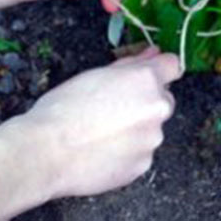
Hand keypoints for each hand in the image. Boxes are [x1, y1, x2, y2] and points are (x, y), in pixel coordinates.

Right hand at [0, 48, 180, 220]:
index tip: (149, 74)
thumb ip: (130, 64)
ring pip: (150, 129)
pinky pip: (140, 154)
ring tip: (100, 133)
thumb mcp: (95, 73)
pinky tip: (102, 150)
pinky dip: (127, 152)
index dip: (159, 69)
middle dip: (145, 102)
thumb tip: (151, 54)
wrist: (47, 152)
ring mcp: (152, 140)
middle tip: (113, 108)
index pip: (173, 65)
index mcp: (146, 80)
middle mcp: (157, 109)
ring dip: (135, 129)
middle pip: (163, 99)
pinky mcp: (143, 166)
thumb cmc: (64, 109)